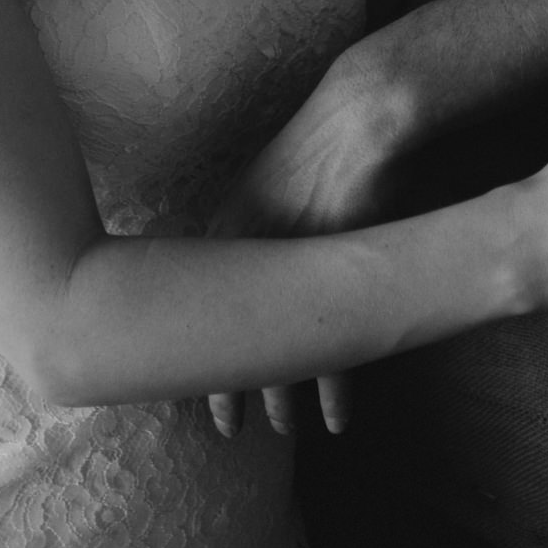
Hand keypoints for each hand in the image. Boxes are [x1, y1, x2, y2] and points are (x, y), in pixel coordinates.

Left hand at [202, 56, 402, 441]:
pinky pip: (334, 350)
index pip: (196, 308)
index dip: (196, 352)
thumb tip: (236, 262)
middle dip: (229, 386)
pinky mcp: (339, 277)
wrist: (361, 116)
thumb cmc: (319, 143)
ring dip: (282, 395)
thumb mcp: (266, 182)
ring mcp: (293, 268)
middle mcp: (249, 255)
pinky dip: (335, 388)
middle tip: (226, 428)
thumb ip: (249, 224)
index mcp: (227, 230)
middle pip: (229, 339)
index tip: (186, 388)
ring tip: (284, 430)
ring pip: (280, 351)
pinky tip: (335, 418)